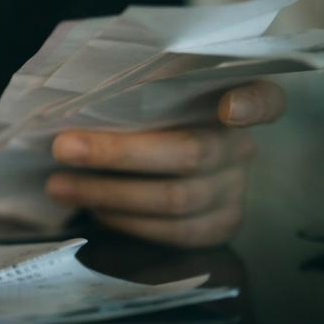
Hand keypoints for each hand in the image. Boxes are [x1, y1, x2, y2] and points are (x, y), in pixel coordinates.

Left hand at [45, 81, 285, 247]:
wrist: (157, 164)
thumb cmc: (141, 116)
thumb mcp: (142, 94)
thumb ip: (131, 90)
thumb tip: (72, 96)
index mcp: (232, 101)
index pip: (264, 99)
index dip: (251, 104)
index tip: (227, 108)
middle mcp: (240, 147)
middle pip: (190, 153)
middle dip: (118, 153)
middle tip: (64, 147)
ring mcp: (235, 190)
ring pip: (175, 198)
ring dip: (108, 193)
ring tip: (59, 184)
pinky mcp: (221, 226)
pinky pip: (173, 232)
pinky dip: (126, 221)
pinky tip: (93, 209)